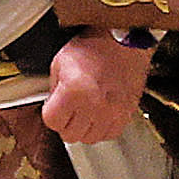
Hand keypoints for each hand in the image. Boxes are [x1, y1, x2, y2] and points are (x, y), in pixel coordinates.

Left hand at [44, 30, 151, 145]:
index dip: (52, 113)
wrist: (125, 40)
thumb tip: (54, 107)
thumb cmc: (96, 46)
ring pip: (90, 138)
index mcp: (74, 90)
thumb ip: (54, 90)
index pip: (52, 122)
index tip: (55, 106)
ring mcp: (113, 111)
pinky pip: (110, 134)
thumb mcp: (60, 62)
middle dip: (66, 122)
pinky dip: (103, 128)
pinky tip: (100, 113)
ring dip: (85, 127)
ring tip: (86, 110)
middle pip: (70, 135)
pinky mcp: (127, 113)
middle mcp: (94, 104)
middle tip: (70, 108)